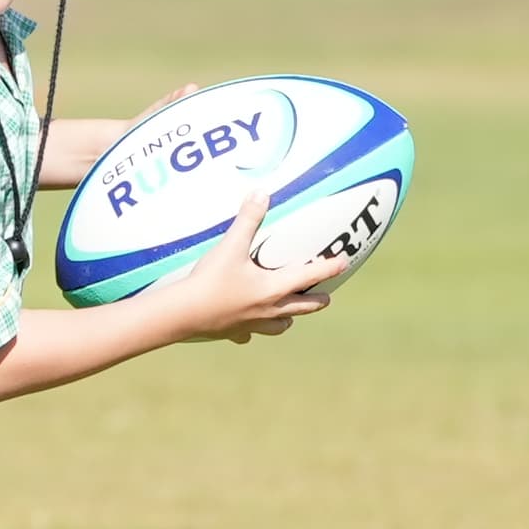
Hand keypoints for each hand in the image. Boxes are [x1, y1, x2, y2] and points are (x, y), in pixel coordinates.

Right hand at [161, 192, 339, 345]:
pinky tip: (246, 329)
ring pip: (280, 326)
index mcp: (273, 288)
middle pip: (302, 307)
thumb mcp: (231, 246)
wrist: (183, 314)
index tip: (345, 263)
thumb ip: (248, 219)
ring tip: (289, 315)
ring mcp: (251, 324)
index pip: (308, 275)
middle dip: (316, 302)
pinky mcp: (233, 333)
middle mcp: (268, 309)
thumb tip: (261, 193)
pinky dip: (251, 331)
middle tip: (327, 297)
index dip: (329, 268)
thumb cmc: (211, 280)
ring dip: (288, 319)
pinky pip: (248, 335)